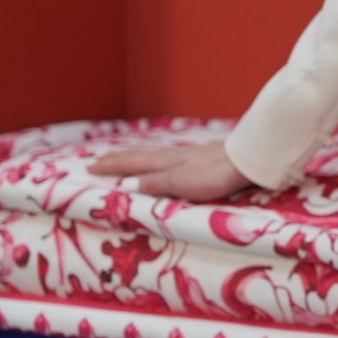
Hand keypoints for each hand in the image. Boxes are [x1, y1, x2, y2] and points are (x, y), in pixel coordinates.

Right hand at [86, 138, 253, 201]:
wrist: (246, 161)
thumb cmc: (214, 175)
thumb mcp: (181, 183)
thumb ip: (155, 183)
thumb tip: (128, 183)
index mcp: (165, 163)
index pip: (132, 164)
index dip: (112, 166)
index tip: (91, 166)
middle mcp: (173, 156)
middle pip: (140, 155)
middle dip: (118, 158)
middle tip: (98, 158)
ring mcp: (188, 155)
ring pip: (154, 153)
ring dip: (136, 155)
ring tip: (125, 155)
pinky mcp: (202, 156)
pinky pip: (169, 155)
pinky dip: (157, 156)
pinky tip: (165, 158)